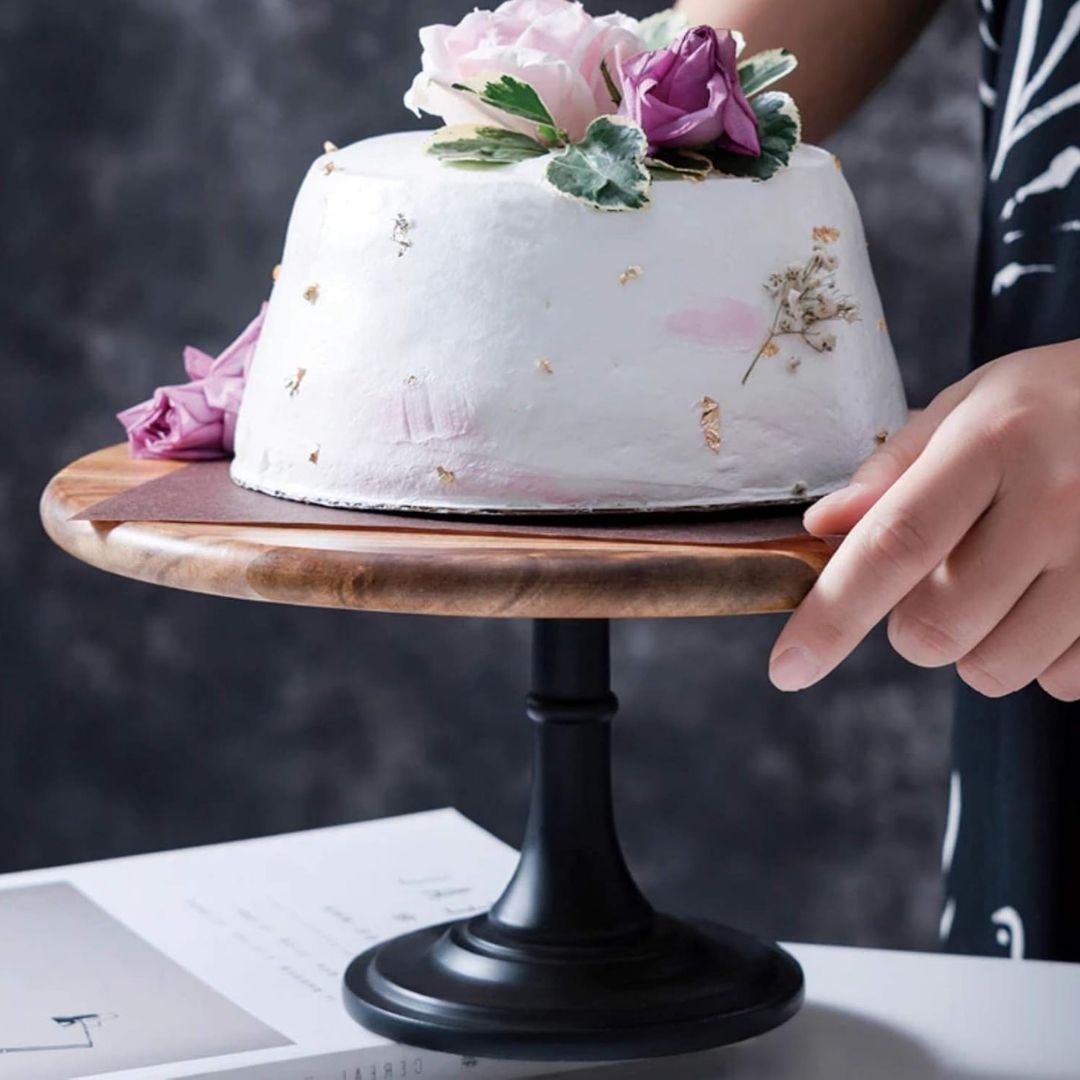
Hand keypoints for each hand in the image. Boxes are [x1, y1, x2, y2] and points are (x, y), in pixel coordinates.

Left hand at [769, 338, 1079, 700]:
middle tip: (942, 576)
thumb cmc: (1058, 403)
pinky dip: (1041, 657)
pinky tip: (1057, 598)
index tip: (787, 668)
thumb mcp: (974, 404)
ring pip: (995, 667)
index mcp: (994, 443)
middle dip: (911, 624)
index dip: (832, 615)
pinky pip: (1063, 680)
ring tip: (1008, 582)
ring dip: (977, 645)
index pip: (893, 545)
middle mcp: (1055, 502)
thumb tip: (822, 527)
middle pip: (936, 627)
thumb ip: (894, 468)